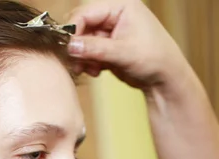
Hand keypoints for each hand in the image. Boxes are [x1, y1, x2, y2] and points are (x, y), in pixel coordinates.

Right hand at [66, 0, 189, 91]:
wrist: (164, 78)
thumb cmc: (154, 58)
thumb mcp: (123, 52)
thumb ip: (95, 48)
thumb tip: (70, 46)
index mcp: (121, 6)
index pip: (86, 12)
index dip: (74, 29)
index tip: (67, 48)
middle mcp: (114, 15)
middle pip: (83, 26)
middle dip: (78, 45)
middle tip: (76, 62)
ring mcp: (110, 32)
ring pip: (84, 41)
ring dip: (83, 57)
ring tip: (90, 70)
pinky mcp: (108, 47)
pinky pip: (89, 52)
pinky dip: (89, 63)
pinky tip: (96, 71)